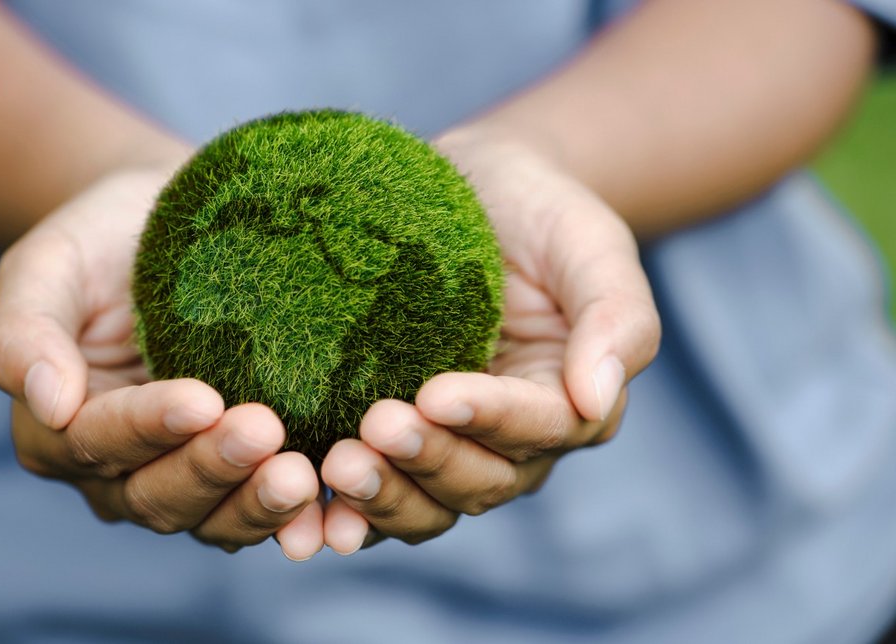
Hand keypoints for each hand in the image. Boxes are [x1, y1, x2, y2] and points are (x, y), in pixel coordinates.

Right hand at [0, 167, 323, 560]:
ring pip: (210, 519)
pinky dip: (293, 522)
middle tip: (265, 430)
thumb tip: (50, 404)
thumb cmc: (101, 240)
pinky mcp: (239, 475)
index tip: (201, 399)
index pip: (97, 441)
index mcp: (59, 428)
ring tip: (301, 477)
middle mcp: (117, 471)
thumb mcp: (47, 264)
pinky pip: (259, 513)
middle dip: (211, 468)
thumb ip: (23, 331)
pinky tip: (330, 515)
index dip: (148, 427)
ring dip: (255, 505)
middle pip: (155, 494)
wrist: (171, 229)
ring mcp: (181, 478)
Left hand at [320, 130, 660, 552]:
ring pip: (427, 504)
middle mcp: (509, 440)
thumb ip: (616, 319)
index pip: (539, 429)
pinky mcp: (390, 442)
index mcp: (566, 400)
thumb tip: (598, 397)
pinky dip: (344, 514)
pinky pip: (373, 496)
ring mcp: (447, 446)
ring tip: (338, 467)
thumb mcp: (591, 244)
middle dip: (429, 461)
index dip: (490, 418)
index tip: (437, 393)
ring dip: (384, 496)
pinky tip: (309, 511)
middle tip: (375, 427)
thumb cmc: (541, 212)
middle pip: (480, 481)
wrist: (474, 191)